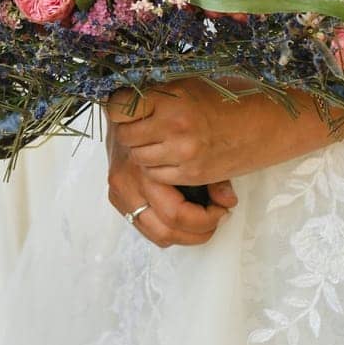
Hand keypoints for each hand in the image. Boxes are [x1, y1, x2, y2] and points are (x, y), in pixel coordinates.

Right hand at [107, 119, 234, 246]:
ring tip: (203, 224)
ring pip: (155, 234)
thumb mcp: (194, 141)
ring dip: (184, 236)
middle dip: (198, 232)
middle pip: (166, 230)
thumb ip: (213, 173)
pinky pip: (143, 227)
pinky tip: (182, 219)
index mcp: (146, 169)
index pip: (177, 214)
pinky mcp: (115, 196)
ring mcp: (118, 192)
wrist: (124, 107)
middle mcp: (128, 184)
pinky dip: (166, 230)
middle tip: (217, 218)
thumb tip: (228, 201)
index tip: (223, 208)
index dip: (207, 218)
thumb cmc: (164, 122)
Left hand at [108, 79, 343, 188]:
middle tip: (141, 125)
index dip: (119, 108)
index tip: (126, 107)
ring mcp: (182, 153)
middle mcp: (173, 125)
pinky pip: (156, 174)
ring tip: (157, 139)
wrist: (264, 125)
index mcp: (170, 98)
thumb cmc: (223, 98)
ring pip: (138, 157)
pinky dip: (157, 166)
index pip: (118, 107)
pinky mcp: (192, 174)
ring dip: (142, 150)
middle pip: (126, 135)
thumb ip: (154, 91)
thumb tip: (117, 92)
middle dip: (129, 130)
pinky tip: (169, 154)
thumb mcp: (186, 84)